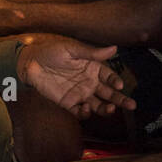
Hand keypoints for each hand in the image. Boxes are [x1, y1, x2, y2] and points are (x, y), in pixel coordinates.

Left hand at [16, 35, 137, 118]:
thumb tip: (115, 48)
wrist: (30, 63)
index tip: (119, 85)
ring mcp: (80, 94)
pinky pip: (80, 112)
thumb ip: (92, 53)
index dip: (116, 81)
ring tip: (111, 110)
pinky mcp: (69, 103)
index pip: (110, 76)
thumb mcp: (72, 49)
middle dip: (120, 99)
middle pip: (109, 93)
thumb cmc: (51, 51)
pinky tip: (87, 107)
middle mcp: (90, 82)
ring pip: (98, 105)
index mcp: (93, 68)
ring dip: (106, 109)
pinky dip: (86, 113)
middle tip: (131, 105)